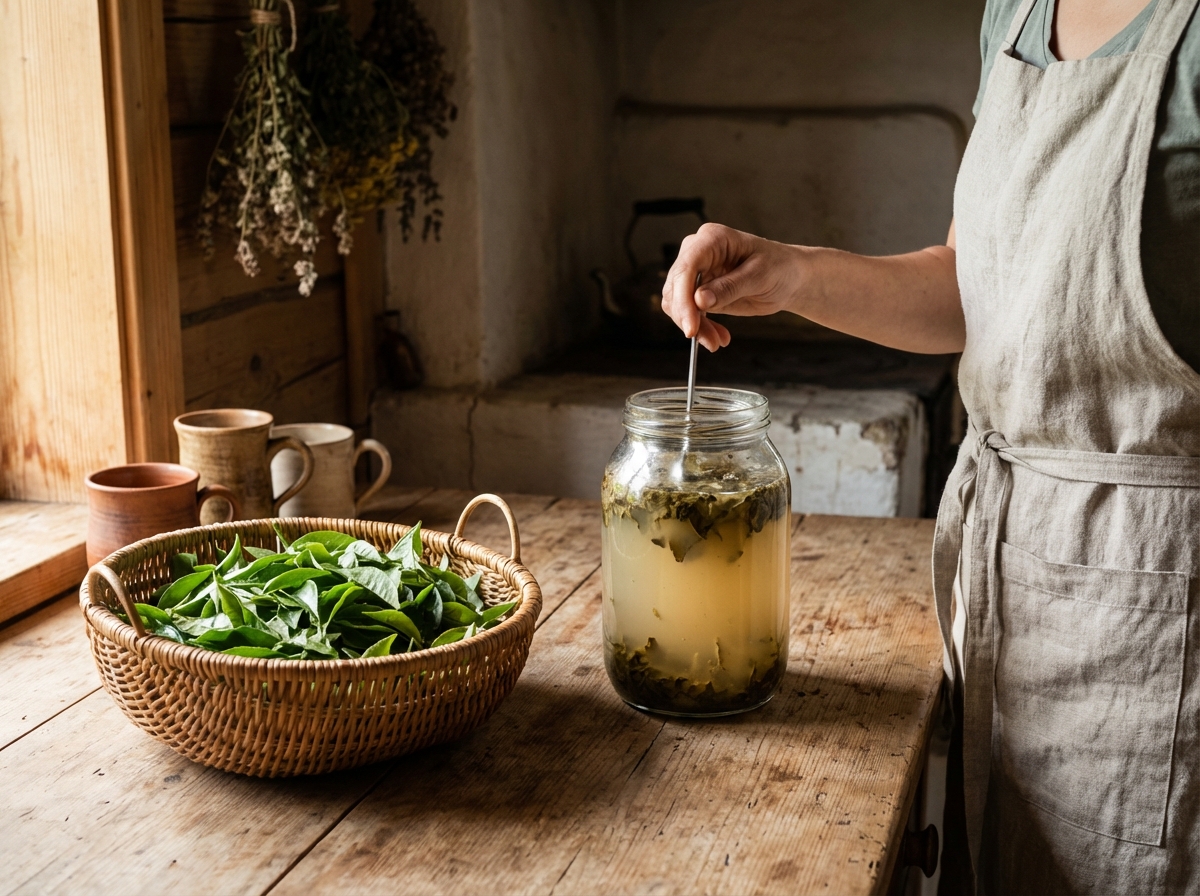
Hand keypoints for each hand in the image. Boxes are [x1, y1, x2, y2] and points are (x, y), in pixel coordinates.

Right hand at [660, 223, 797, 350]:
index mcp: (712, 239)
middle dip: (689, 318)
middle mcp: (697, 252)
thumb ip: (730, 287)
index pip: (686, 267)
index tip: (691, 327)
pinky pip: (687, 313)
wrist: (788, 278)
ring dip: (694, 326)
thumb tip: (699, 300)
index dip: (684, 299)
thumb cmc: (779, 267)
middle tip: (709, 341)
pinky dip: (699, 328)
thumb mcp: (760, 276)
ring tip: (717, 341)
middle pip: (676, 287)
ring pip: (677, 304)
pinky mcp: (698, 291)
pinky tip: (718, 336)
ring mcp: (696, 272)